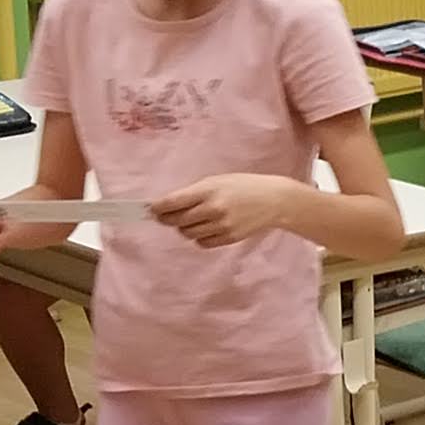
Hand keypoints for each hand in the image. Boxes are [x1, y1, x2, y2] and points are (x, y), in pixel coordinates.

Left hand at [153, 174, 297, 247]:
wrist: (274, 200)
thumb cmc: (243, 186)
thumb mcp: (218, 181)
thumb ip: (194, 192)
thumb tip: (167, 205)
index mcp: (209, 190)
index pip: (173, 202)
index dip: (158, 208)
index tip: (151, 209)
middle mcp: (213, 209)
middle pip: (177, 221)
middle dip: (167, 219)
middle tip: (164, 216)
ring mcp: (222, 226)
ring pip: (188, 233)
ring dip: (184, 228)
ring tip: (191, 220)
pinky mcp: (229, 238)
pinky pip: (202, 243)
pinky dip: (199, 237)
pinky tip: (206, 228)